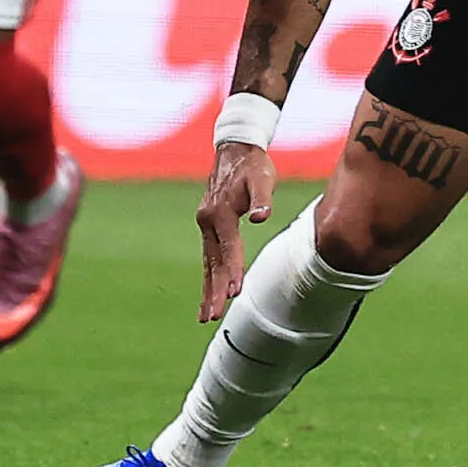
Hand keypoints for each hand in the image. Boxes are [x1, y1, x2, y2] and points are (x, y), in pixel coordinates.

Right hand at [194, 139, 277, 322]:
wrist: (235, 150)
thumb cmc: (253, 165)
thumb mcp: (262, 178)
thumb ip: (262, 198)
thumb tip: (261, 216)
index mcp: (221, 212)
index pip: (228, 248)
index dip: (232, 270)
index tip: (234, 292)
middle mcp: (208, 221)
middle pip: (212, 262)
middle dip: (213, 290)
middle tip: (213, 317)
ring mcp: (205, 225)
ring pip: (207, 263)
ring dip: (208, 289)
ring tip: (206, 317)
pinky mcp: (209, 227)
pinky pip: (209, 257)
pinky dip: (209, 276)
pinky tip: (210, 294)